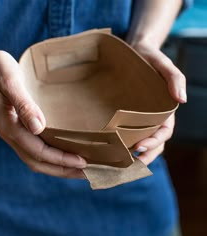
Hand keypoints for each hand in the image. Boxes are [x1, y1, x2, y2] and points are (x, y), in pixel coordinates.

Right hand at [0, 46, 85, 177]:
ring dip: (57, 167)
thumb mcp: (10, 82)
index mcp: (10, 127)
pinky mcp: (17, 128)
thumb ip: (23, 104)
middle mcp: (11, 135)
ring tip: (78, 169)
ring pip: (36, 159)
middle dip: (63, 170)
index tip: (83, 162)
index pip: (40, 152)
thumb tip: (39, 127)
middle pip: (39, 163)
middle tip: (87, 173)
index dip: (62, 160)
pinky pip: (34, 150)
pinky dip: (50, 157)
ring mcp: (13, 133)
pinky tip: (62, 153)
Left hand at [131, 42, 185, 164]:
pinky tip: (114, 149)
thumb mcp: (164, 65)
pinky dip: (125, 143)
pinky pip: (129, 131)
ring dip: (135, 155)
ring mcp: (142, 117)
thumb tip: (183, 100)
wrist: (136, 51)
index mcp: (165, 110)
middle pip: (154, 143)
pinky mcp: (129, 114)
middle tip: (130, 165)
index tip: (139, 148)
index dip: (154, 142)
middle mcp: (154, 117)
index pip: (164, 132)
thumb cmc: (150, 58)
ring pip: (142, 141)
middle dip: (145, 156)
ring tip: (122, 164)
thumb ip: (175, 79)